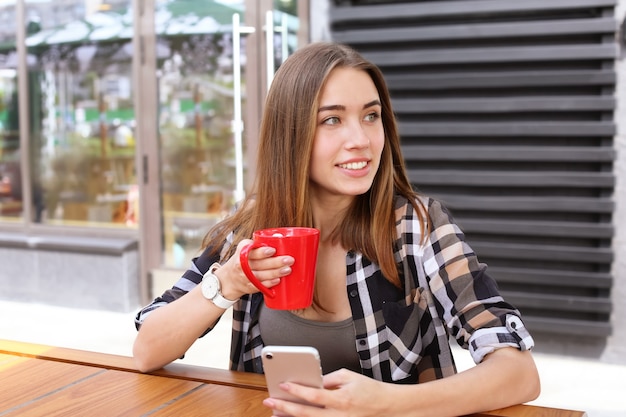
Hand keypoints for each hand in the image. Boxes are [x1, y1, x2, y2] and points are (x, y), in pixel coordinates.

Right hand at [216, 239, 294, 299]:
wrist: (230, 278)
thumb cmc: (243, 260)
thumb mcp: (245, 249)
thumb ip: (258, 245)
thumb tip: (279, 238)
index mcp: (242, 252)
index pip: (251, 252)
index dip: (262, 252)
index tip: (273, 250)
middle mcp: (241, 265)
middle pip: (259, 264)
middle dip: (275, 262)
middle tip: (289, 260)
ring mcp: (245, 277)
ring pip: (261, 275)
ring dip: (275, 273)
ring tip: (287, 269)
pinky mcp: (249, 287)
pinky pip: (260, 286)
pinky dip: (269, 283)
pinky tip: (278, 280)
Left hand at [263, 369, 392, 416]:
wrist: (387, 407)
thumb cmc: (370, 390)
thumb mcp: (349, 376)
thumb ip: (329, 379)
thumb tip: (311, 381)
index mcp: (342, 399)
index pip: (314, 395)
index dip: (297, 391)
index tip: (283, 385)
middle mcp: (338, 416)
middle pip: (306, 414)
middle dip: (285, 408)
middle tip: (270, 402)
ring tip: (275, 413)